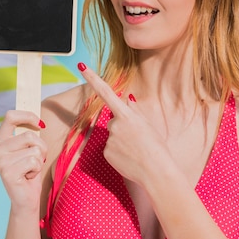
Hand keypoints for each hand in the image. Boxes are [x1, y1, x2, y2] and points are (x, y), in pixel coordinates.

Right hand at [0, 111, 47, 212]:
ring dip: (40, 160)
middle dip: (41, 148)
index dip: (28, 116)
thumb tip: (39, 120)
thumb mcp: (30, 149)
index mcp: (0, 141)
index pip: (10, 116)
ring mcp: (0, 161)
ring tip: (30, 170)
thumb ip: (30, 134)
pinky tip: (28, 177)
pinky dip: (37, 169)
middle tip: (36, 160)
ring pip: (34, 149)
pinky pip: (34, 161)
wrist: (26, 199)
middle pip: (29, 135)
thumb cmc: (30, 172)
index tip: (40, 123)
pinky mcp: (7, 172)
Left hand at [78, 64, 168, 184]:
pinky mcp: (106, 153)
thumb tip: (127, 101)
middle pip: (113, 121)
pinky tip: (129, 159)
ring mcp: (109, 139)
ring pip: (112, 136)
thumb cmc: (157, 147)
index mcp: (127, 114)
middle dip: (122, 128)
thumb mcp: (148, 124)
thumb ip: (135, 112)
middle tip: (138, 140)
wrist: (157, 172)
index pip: (106, 92)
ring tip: (136, 151)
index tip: (81, 66)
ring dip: (121, 141)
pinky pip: (110, 149)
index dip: (93, 78)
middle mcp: (114, 125)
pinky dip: (118, 153)